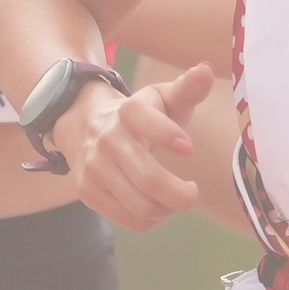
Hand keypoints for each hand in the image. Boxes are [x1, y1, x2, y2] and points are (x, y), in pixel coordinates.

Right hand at [64, 59, 220, 226]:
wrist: (82, 124)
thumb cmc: (140, 116)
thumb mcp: (162, 99)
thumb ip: (188, 89)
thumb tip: (206, 69)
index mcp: (128, 112)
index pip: (144, 119)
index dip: (167, 134)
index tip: (189, 148)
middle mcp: (107, 139)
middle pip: (148, 178)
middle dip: (180, 194)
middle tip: (193, 192)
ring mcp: (94, 168)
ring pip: (140, 205)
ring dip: (167, 209)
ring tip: (175, 199)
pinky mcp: (87, 191)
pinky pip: (128, 219)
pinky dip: (150, 220)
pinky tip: (157, 207)